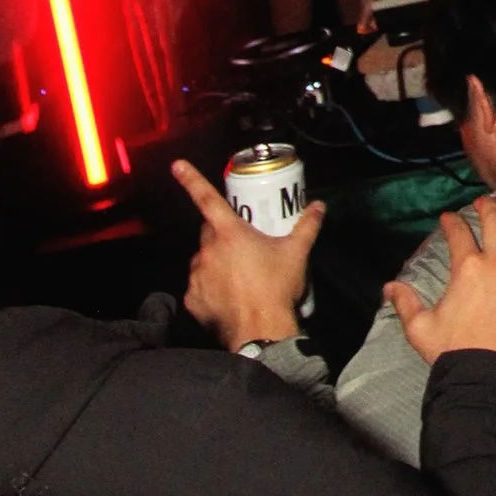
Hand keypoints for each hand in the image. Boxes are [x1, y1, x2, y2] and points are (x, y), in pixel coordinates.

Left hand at [175, 159, 320, 347]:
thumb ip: (307, 226)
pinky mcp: (193, 299)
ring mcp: (197, 275)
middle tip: (243, 245)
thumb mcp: (296, 253)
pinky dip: (210, 288)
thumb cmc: (276, 288)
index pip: (207, 199)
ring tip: (239, 276)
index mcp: (230, 233)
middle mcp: (208, 250)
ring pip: (203, 260)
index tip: (176, 165)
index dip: (190, 179)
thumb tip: (318, 207)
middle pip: (209, 232)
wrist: (261, 331)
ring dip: (216, 262)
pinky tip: (228, 296)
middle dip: (222, 234)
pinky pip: (198, 287)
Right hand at [388, 189, 495, 365]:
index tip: (449, 218)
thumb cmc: (456, 351)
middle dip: (486, 207)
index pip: (459, 234)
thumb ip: (405, 304)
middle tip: (483, 202)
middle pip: (493, 222)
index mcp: (467, 268)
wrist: (493, 373)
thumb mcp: (421, 329)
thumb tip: (389, 287)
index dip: (452, 222)